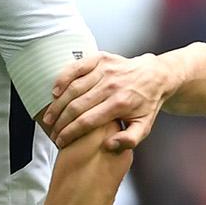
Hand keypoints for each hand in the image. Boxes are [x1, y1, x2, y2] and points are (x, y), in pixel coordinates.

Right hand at [46, 52, 168, 150]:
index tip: (60, 141)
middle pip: (77, 106)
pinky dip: (62, 79)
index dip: (70, 133)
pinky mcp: (101, 58)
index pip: (87, 121)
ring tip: (49, 117)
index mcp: (120, 104)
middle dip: (60, 121)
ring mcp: (105, 70)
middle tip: (52, 132)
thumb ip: (129, 141)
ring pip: (73, 88)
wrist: (156, 76)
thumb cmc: (147, 104)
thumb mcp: (144, 127)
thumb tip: (107, 146)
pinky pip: (76, 67)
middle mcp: (111, 85)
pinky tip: (54, 92)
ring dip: (57, 104)